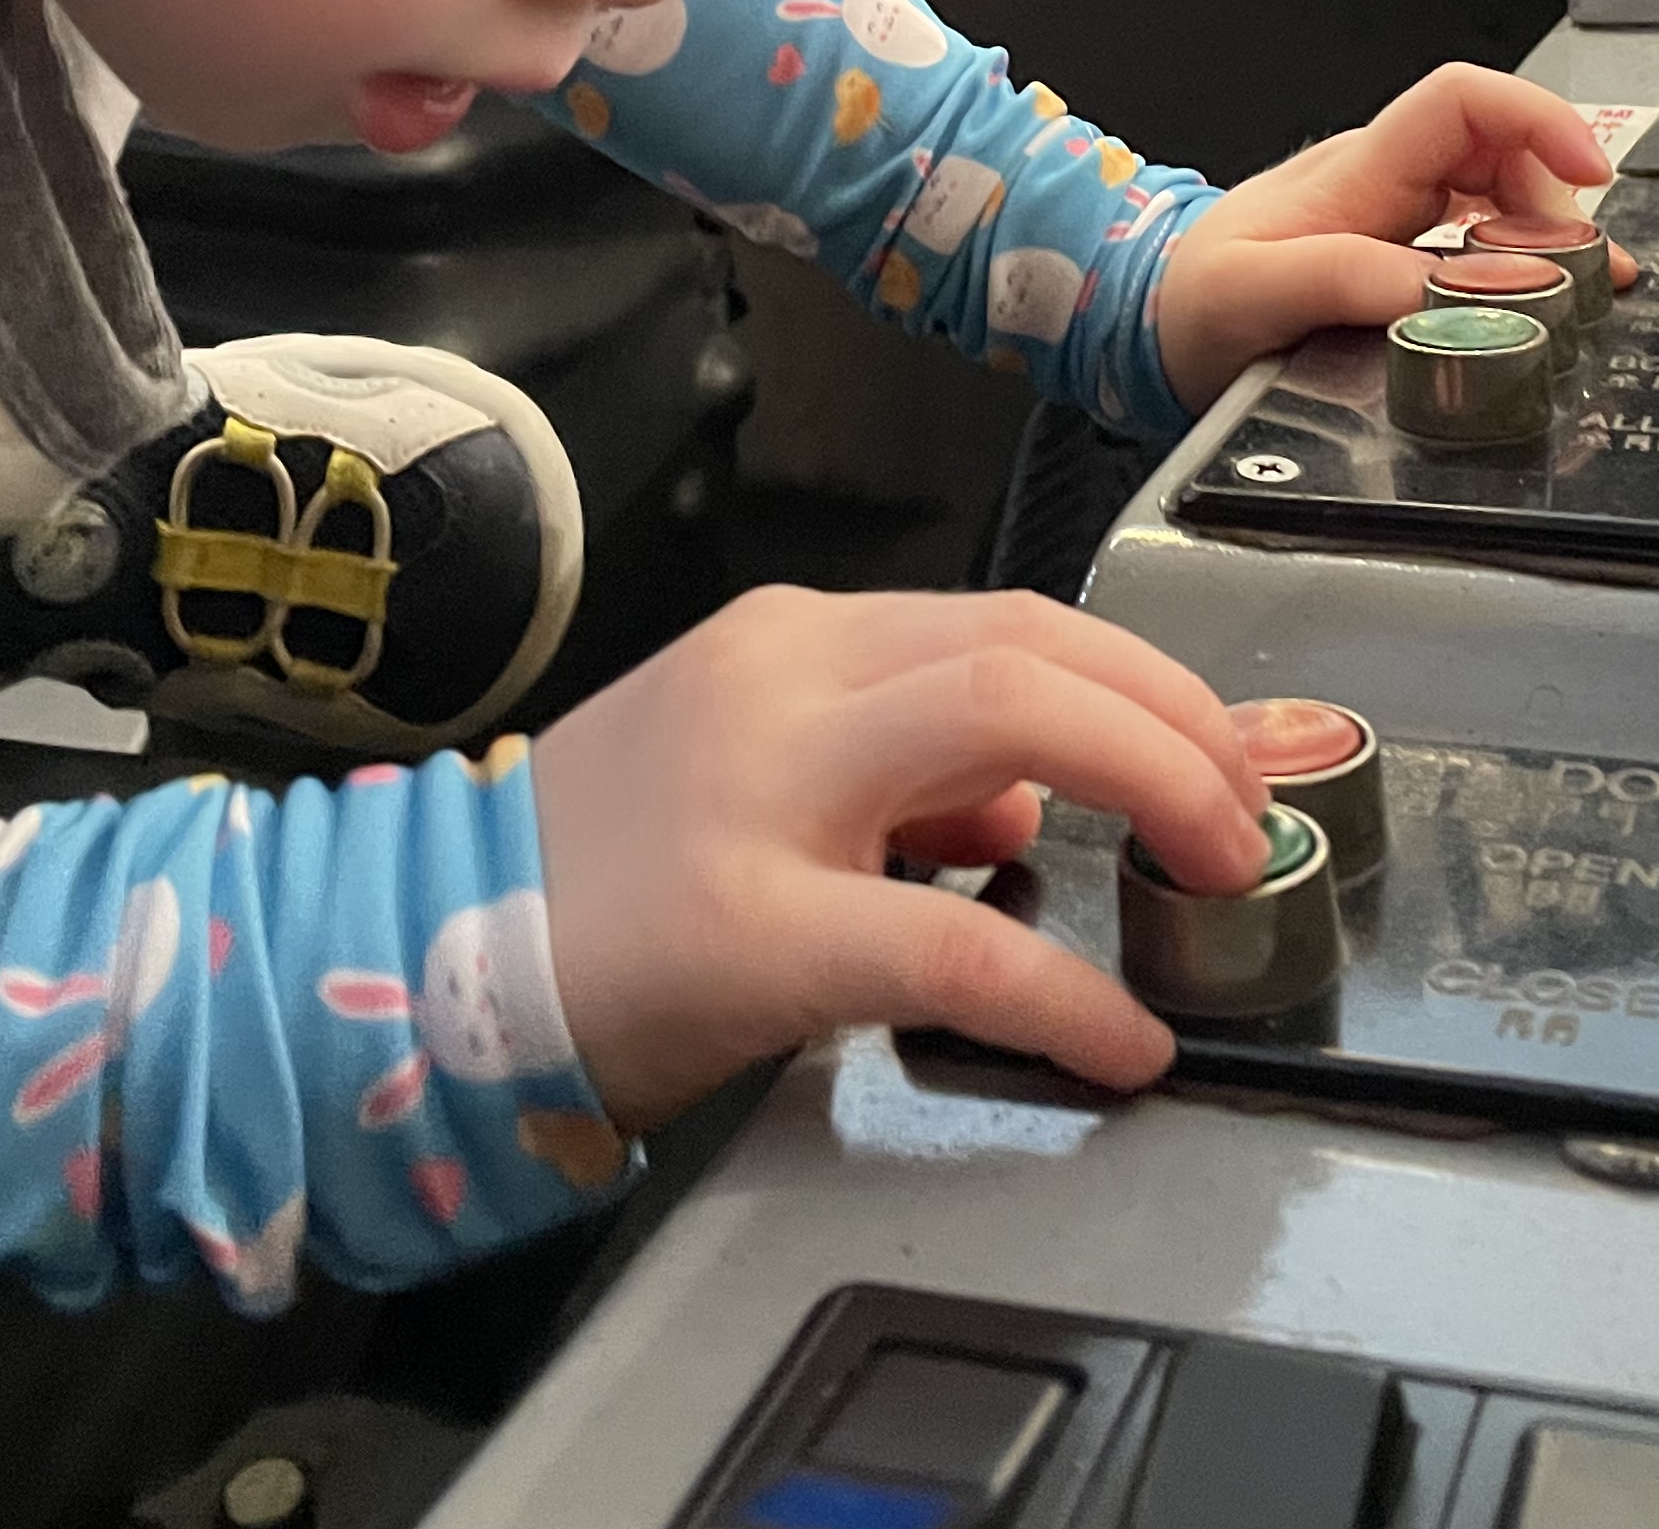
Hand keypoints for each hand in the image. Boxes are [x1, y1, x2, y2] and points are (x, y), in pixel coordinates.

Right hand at [528, 586, 1269, 1133]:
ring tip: (1216, 871)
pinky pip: (952, 936)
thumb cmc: (597, 885)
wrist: (413, 964)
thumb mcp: (755, 775)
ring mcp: (763, 788)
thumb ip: (899, 771)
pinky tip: (1121, 1040)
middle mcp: (785, 677)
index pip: (1010, 618)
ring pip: (1007, 719)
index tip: (1221, 748)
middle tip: (1245, 809)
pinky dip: (1065, 987)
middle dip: (1175, 717)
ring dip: (1151, 783)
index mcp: (793, 641)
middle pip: (1031, 642)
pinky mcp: (752, 926)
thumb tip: (1033, 799)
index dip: (1145, 677)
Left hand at [1149, 63, 1636, 412]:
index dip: (1538, 120)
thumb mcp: (1246, 295)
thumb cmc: (1184, 303)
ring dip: (1546, 237)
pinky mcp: (1393, 255)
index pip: (1462, 102)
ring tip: (1578, 296)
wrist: (1142, 325)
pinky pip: (1476, 240)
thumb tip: (1432, 291)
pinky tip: (1537, 308)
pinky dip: (1519, 268)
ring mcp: (1391, 215)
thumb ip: (1336, 281)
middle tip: (1586, 275)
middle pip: (1501, 150)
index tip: (1589, 176)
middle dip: (1558, 198)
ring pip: (1498, 196)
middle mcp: (1381, 181)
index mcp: (1355, 173)